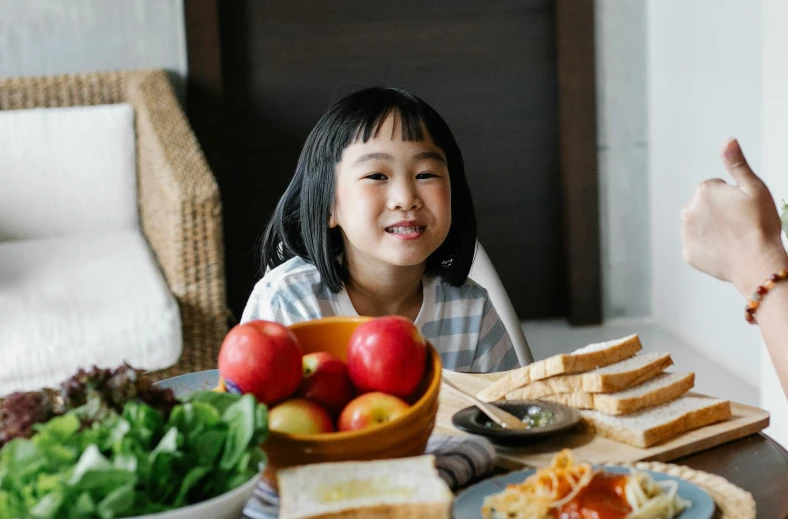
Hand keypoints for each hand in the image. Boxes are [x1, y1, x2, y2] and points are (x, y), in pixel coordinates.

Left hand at [681, 139, 786, 294]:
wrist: (758, 263)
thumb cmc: (760, 224)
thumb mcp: (754, 188)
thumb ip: (736, 163)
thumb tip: (728, 140)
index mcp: (704, 190)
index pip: (716, 189)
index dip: (733, 198)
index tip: (743, 208)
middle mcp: (688, 209)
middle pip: (704, 207)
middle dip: (718, 212)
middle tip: (739, 224)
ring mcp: (686, 233)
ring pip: (700, 226)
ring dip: (712, 229)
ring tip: (733, 238)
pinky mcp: (688, 253)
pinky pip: (698, 246)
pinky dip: (708, 248)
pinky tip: (725, 251)